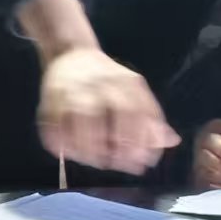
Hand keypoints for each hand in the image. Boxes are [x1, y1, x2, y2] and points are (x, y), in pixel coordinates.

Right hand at [37, 48, 178, 173]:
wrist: (71, 54)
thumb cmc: (108, 80)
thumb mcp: (135, 92)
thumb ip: (152, 117)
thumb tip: (172, 141)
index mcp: (123, 82)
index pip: (134, 112)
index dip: (139, 140)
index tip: (144, 162)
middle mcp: (96, 85)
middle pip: (104, 117)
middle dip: (113, 147)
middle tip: (121, 165)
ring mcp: (70, 92)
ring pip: (77, 124)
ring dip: (89, 150)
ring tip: (100, 162)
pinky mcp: (48, 102)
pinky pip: (54, 129)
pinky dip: (65, 146)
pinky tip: (76, 154)